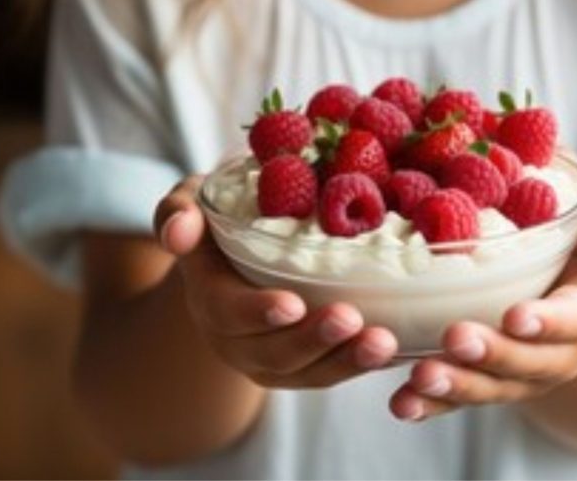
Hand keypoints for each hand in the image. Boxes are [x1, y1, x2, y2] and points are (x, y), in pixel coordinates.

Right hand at [154, 176, 398, 387]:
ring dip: (346, 361)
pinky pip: (332, 373)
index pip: (227, 312)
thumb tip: (179, 229)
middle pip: (273, 353)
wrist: (234, 256)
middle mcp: (236, 339)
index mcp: (209, 296)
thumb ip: (180, 211)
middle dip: (312, 340)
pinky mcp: (305, 366)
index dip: (257, 311)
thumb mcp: (193, 203)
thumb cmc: (220, 218)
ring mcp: (270, 359)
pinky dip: (362, 364)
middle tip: (351, 320)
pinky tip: (396, 350)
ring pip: (308, 373)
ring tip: (383, 342)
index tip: (292, 303)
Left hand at [389, 198, 576, 420]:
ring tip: (423, 376)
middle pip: (529, 362)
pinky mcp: (485, 381)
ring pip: (491, 387)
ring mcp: (520, 373)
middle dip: (494, 354)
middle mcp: (558, 352)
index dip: (548, 321)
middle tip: (457, 338)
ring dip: (457, 385)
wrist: (562, 279)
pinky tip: (402, 403)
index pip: (576, 319)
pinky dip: (430, 405)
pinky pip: (459, 399)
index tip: (516, 316)